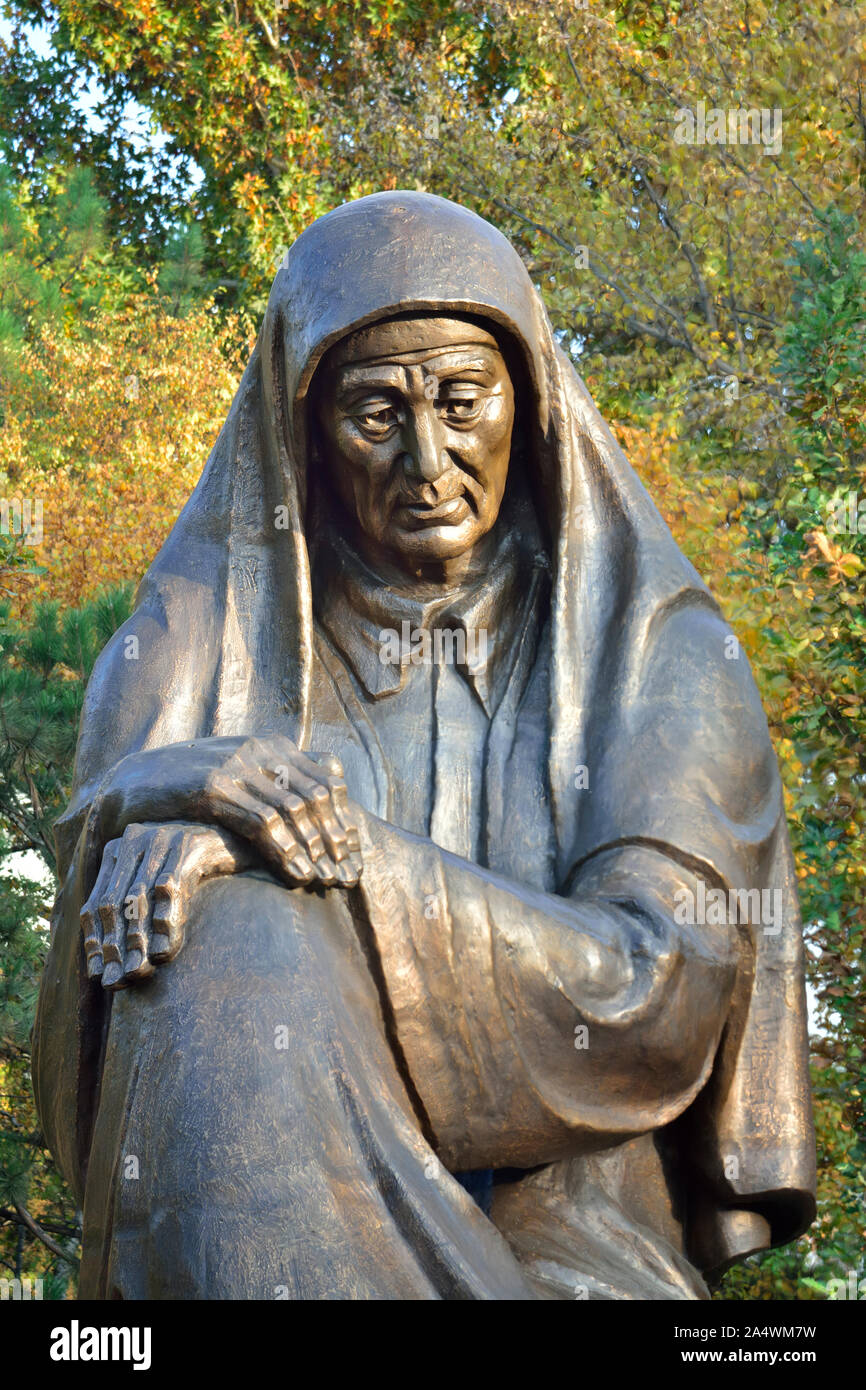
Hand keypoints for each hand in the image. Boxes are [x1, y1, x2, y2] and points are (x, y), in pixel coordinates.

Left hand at [81, 820, 252, 990]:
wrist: (235, 842)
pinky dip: (165, 921)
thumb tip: (102, 969)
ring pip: (139, 897)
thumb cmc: (191, 871)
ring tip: (139, 971)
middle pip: (115, 903)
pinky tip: (164, 950)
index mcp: (116, 851)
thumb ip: (131, 917)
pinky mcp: (188, 845)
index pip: (97, 904)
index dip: (96, 941)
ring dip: (138, 939)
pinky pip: (170, 887)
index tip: (99, 975)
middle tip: (120, 981)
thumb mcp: (156, 892)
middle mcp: (133, 840)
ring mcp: (160, 839)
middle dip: (116, 946)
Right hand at [93, 736, 362, 888]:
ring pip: (294, 809)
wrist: (132, 782)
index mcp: (272, 745)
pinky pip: (261, 822)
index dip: (345, 821)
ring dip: (315, 850)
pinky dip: (285, 851)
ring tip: (326, 881)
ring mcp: (236, 766)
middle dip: (336, 840)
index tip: (355, 857)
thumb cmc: (190, 786)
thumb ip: (276, 782)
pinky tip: (296, 875)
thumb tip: (326, 793)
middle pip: (317, 796)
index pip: (326, 782)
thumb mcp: (239, 776)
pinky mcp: (213, 787)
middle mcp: (260, 750)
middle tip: (347, 875)